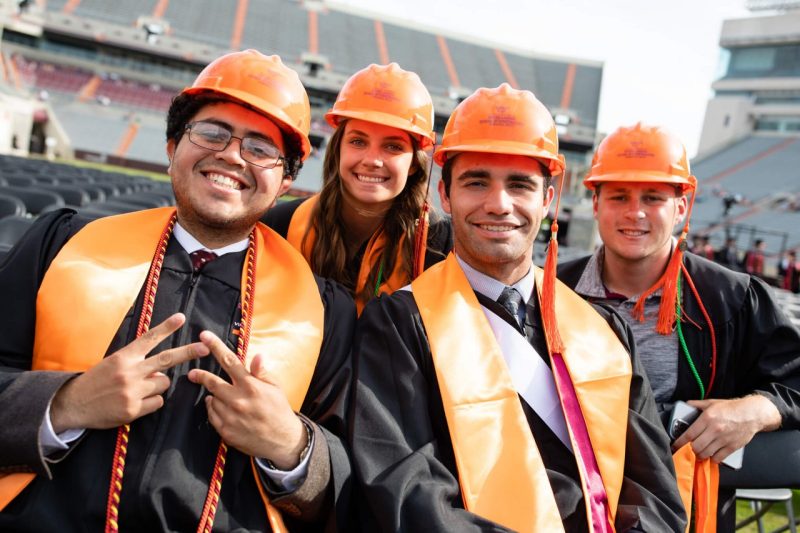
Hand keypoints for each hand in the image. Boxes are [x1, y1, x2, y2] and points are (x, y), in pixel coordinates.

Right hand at [50, 313, 209, 432]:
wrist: (73, 404)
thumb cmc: (97, 381)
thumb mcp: (113, 363)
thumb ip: (137, 362)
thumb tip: (161, 369)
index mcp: (124, 357)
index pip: (148, 339)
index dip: (166, 328)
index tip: (181, 318)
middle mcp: (129, 371)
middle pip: (166, 359)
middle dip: (188, 352)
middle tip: (205, 347)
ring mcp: (132, 390)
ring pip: (163, 383)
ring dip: (156, 386)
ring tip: (136, 389)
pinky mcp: (133, 409)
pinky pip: (158, 402)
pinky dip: (151, 402)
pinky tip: (135, 403)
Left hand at [187, 331, 306, 468]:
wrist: (282, 441)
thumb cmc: (279, 409)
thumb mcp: (275, 387)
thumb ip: (261, 372)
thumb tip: (257, 355)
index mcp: (251, 385)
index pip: (229, 361)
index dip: (215, 346)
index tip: (204, 336)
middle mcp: (239, 400)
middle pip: (212, 382)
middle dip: (200, 376)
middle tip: (192, 373)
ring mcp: (231, 417)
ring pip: (212, 400)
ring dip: (214, 396)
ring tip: (223, 397)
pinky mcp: (226, 431)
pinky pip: (212, 415)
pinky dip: (214, 409)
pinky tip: (222, 408)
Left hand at [672, 395, 781, 461]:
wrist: (752, 413)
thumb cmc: (732, 408)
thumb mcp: (712, 403)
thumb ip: (697, 405)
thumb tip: (686, 404)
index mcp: (707, 418)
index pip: (689, 434)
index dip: (680, 442)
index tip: (676, 446)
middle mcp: (714, 430)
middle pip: (696, 446)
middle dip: (689, 450)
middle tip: (687, 450)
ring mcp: (724, 439)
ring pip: (706, 453)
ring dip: (700, 455)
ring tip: (698, 453)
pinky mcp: (732, 447)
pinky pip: (719, 458)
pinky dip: (713, 459)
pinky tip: (711, 456)